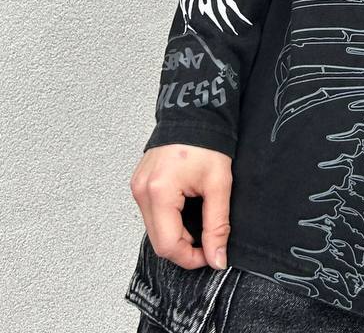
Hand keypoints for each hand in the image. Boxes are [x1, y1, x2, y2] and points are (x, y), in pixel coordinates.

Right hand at [129, 142, 232, 270]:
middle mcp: (142, 191)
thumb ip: (217, 224)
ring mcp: (137, 186)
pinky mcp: (139, 183)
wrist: (196, 111)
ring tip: (198, 219)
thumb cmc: (208, 141)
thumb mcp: (219, 184)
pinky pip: (151, 213)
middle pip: (158, 240)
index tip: (211, 254)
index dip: (191, 257)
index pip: (168, 245)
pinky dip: (168, 219)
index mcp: (159, 192)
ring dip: (176, 233)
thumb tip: (217, 259)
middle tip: (208, 239)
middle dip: (184, 247)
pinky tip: (186, 208)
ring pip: (154, 229)